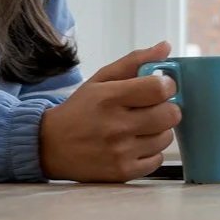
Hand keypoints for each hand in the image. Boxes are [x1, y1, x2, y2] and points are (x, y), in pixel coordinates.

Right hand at [38, 41, 181, 181]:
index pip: (159, 88)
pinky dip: (151, 151)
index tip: (160, 87)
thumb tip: (166, 47)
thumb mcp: (100, 80)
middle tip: (154, 108)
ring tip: (139, 128)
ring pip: (166, 138)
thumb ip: (134, 62)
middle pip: (170, 115)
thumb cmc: (80, 109)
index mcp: (109, 98)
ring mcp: (120, 152)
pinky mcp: (122, 172)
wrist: (49, 146)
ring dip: (159, 131)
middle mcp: (115, 126)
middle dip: (167, 109)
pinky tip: (134, 145)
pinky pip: (158, 160)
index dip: (167, 85)